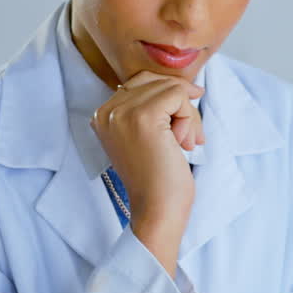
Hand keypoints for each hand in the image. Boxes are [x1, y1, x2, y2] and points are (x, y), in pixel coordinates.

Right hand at [91, 70, 204, 274]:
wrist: (157, 210)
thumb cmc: (159, 179)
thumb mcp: (148, 136)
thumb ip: (152, 109)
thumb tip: (187, 85)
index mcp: (103, 115)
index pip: (142, 82)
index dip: (170, 99)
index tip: (181, 130)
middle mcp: (106, 110)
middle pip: (157, 81)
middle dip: (182, 106)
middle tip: (188, 138)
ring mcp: (122, 112)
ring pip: (171, 88)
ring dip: (188, 115)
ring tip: (185, 143)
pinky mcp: (143, 117)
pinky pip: (178, 96)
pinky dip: (190, 117)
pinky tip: (183, 143)